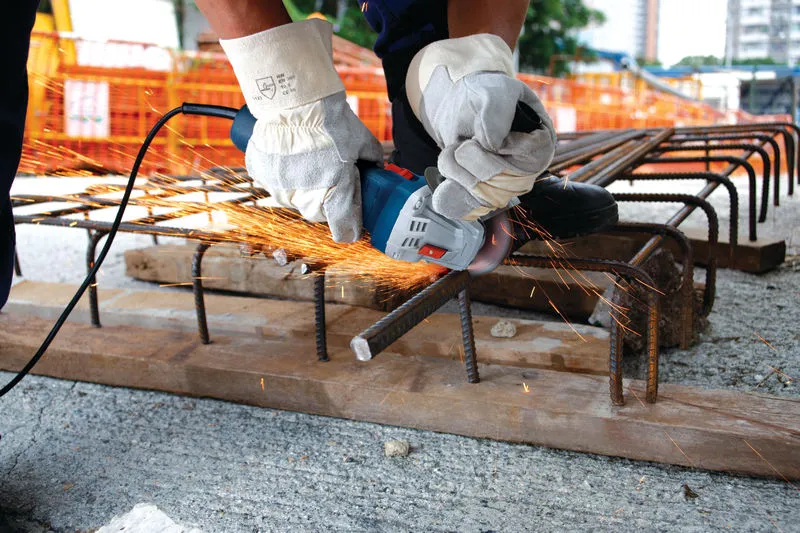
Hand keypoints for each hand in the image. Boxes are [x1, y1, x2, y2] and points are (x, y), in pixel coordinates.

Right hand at [221, 19, 382, 242]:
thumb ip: (372, 162)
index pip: (344, 230)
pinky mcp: (261, 175)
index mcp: (334, 196)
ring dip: (302, 187)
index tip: (353, 222)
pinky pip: (274, 183)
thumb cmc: (331, 122)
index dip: (351, 226)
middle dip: (327, 201)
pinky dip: (282, 174)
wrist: (295, 98)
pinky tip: (289, 154)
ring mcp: (279, 188)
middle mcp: (305, 199)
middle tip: (331, 176)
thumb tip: (377, 169)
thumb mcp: (362, 143)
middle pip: (318, 214)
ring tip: (308, 160)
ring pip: (294, 199)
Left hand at [405, 34, 556, 219]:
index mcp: (541, 142)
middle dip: (471, 159)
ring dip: (457, 172)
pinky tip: (443, 190)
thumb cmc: (484, 96)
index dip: (500, 145)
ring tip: (451, 153)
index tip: (483, 135)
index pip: (530, 155)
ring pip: (484, 196)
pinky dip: (453, 199)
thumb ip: (496, 110)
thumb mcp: (494, 91)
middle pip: (503, 181)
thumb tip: (493, 144)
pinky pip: (470, 209)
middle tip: (461, 142)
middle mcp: (527, 169)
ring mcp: (505, 187)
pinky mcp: (483, 197)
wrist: (460, 108)